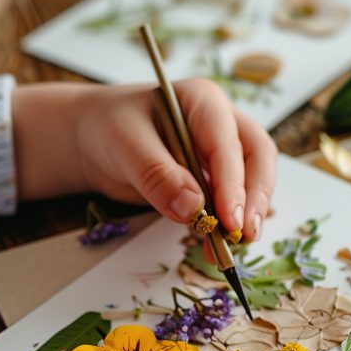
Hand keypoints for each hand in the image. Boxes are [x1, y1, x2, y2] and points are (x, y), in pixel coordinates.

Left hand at [12, 81, 276, 241]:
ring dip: (244, 217)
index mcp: (203, 101)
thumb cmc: (109, 128)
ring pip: (250, 182)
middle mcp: (222, 123)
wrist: (94, 140)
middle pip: (256, 159)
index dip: (233, 183)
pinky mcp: (213, 179)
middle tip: (243, 236)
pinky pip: (230, 202)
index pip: (228, 143)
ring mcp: (220, 152)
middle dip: (254, 199)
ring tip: (228, 250)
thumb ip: (157, 175)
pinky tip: (215, 247)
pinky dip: (225, 225)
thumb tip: (192, 208)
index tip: (229, 220)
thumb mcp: (125, 145)